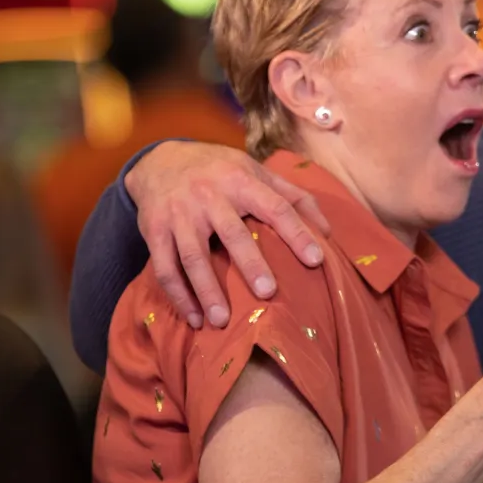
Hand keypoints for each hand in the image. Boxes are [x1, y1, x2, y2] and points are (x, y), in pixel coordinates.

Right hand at [126, 142, 331, 329]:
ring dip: (207, 290)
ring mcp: (179, 214)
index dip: (296, 232)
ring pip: (193, 255)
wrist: (160, 161)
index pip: (275, 206)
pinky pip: (164, 267)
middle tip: (267, 293)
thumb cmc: (220, 172)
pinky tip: (194, 318)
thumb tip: (328, 232)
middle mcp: (209, 196)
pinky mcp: (154, 231)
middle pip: (232, 233)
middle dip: (250, 263)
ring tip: (221, 321)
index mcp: (240, 180)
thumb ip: (293, 197)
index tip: (316, 259)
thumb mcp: (255, 171)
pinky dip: (179, 295)